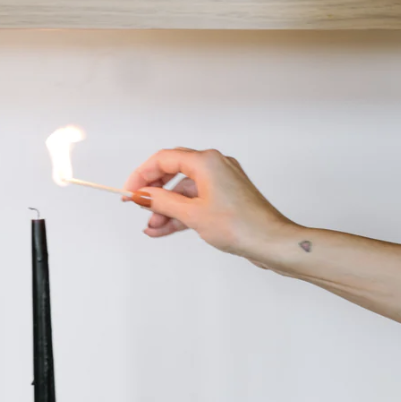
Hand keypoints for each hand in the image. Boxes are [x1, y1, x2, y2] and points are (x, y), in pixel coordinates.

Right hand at [124, 148, 296, 260]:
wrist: (270, 242)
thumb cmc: (239, 225)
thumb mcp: (192, 214)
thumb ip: (162, 202)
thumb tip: (141, 196)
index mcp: (206, 162)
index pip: (164, 159)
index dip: (142, 175)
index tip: (129, 192)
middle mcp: (214, 166)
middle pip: (173, 172)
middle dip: (154, 192)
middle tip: (137, 207)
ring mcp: (221, 182)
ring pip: (183, 191)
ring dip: (165, 209)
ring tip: (151, 228)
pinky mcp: (225, 198)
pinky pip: (195, 202)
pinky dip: (180, 214)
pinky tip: (163, 229)